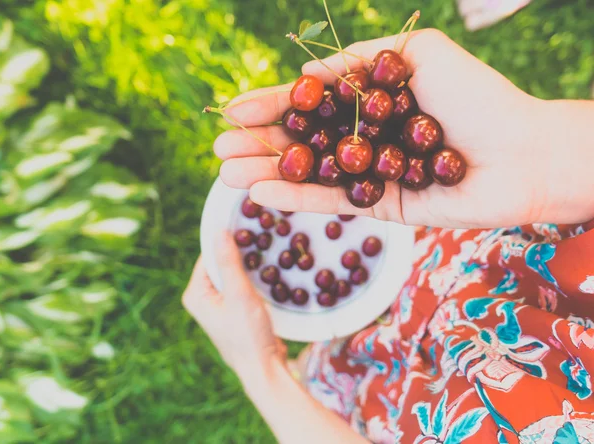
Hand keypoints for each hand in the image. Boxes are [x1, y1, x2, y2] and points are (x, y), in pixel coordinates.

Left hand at [182, 232, 285, 384]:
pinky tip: (267, 269)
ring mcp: (219, 306)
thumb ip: (228, 263)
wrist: (263, 368)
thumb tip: (219, 232)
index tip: (243, 223)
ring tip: (265, 248)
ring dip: (248, 264)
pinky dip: (252, 277)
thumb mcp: (239, 294)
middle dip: (238, 251)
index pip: (207, 256)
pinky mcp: (234, 311)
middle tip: (258, 234)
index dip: (225, 240)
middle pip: (220, 264)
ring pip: (232, 274)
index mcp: (195, 295)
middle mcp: (203, 299)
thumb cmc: (247, 334)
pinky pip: (241, 285)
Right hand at [214, 29, 563, 227]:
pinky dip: (297, 198)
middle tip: (218, 149)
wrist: (522, 153)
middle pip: (302, 142)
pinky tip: (261, 193)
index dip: (271, 106)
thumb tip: (307, 76)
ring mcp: (369, 175)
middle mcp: (364, 138)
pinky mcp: (379, 208)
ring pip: (309, 174)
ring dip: (266, 173)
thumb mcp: (416, 54)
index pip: (310, 103)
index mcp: (370, 101)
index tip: (232, 110)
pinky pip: (333, 202)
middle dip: (258, 145)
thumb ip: (358, 61)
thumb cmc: (476, 97)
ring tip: (225, 173)